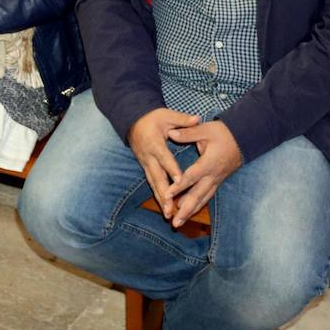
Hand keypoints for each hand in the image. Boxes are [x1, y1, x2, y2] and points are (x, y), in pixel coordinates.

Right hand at [127, 107, 201, 221]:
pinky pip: (152, 183)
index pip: (165, 158)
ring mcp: (145, 163)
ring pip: (153, 184)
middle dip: (164, 194)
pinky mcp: (145, 167)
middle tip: (171, 208)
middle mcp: (149, 156)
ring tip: (169, 214)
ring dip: (160, 200)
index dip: (172, 170)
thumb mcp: (167, 115)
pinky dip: (158, 197)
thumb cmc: (152, 117)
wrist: (132, 120)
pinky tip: (165, 208)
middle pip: (157, 177)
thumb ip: (182, 120)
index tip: (180, 181)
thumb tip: (197, 119)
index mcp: (155, 143)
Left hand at [164, 120, 242, 227]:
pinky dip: (198, 205)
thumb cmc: (224, 133)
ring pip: (203, 199)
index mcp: (208, 163)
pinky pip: (207, 196)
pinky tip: (188, 212)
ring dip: (191, 211)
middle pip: (198, 196)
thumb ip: (187, 133)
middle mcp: (213, 175)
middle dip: (185, 210)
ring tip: (178, 222)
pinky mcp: (217, 181)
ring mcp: (216, 180)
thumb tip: (170, 133)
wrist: (244, 138)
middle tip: (174, 223)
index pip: (191, 177)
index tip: (167, 195)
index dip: (179, 186)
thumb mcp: (205, 129)